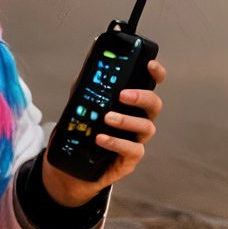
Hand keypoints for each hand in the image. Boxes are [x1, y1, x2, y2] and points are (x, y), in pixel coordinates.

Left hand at [41, 56, 163, 206]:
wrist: (71, 167)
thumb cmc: (83, 131)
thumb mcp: (81, 103)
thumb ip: (87, 84)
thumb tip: (90, 61)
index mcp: (131, 103)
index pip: (151, 84)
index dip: (156, 74)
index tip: (149, 65)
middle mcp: (138, 119)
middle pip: (154, 105)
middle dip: (142, 97)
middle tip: (123, 95)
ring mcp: (136, 140)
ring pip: (146, 127)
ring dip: (127, 120)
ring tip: (107, 118)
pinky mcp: (130, 159)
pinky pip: (133, 150)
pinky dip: (117, 142)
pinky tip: (101, 139)